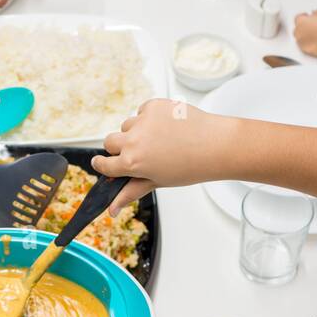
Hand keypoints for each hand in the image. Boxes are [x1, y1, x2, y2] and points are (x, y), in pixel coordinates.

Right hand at [92, 98, 237, 213]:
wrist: (214, 145)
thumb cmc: (189, 167)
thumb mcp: (157, 182)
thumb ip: (131, 191)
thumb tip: (112, 210)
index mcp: (132, 163)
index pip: (104, 164)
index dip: (102, 164)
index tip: (102, 163)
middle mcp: (134, 140)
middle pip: (110, 142)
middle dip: (117, 148)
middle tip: (136, 153)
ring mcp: (143, 121)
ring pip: (126, 125)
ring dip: (135, 132)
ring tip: (157, 140)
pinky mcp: (154, 106)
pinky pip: (142, 111)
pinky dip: (149, 118)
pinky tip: (165, 128)